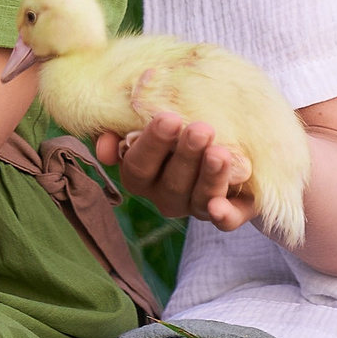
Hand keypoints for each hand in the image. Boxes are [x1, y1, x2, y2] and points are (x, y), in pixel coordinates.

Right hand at [97, 112, 260, 232]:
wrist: (227, 127)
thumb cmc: (179, 118)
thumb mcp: (153, 117)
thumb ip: (122, 125)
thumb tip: (105, 146)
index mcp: (143, 173)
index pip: (139, 165)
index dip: (152, 144)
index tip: (169, 118)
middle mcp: (167, 194)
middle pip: (172, 182)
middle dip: (186, 155)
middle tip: (200, 130)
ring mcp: (197, 205)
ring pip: (200, 199)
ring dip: (209, 177)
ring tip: (220, 153)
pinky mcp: (231, 210)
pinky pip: (228, 221)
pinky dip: (224, 217)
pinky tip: (221, 209)